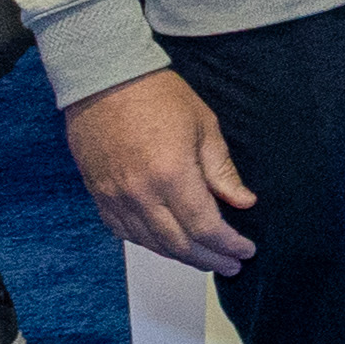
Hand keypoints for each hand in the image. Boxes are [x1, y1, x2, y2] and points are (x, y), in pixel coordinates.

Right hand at [68, 68, 259, 274]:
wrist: (103, 78)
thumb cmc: (155, 94)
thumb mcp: (204, 126)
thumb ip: (222, 170)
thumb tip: (242, 202)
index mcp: (172, 175)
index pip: (206, 228)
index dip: (229, 245)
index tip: (246, 251)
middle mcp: (141, 194)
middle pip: (179, 244)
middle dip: (209, 260)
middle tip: (230, 265)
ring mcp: (116, 197)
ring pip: (151, 243)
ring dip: (180, 256)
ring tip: (204, 258)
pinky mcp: (99, 195)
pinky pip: (124, 232)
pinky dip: (148, 243)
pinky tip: (165, 243)